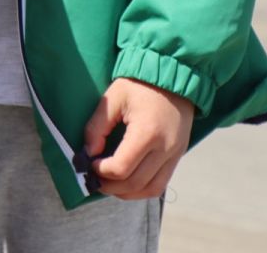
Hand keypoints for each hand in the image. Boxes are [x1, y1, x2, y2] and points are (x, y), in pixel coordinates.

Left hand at [84, 78, 194, 200]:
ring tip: (109, 183)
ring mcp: (175, 154)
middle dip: (109, 186)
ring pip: (150, 190)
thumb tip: (87, 154)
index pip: (121, 168)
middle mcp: (165, 148)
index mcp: (147, 132)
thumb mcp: (112, 98)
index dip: (100, 171)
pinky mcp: (178, 155)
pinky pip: (161, 184)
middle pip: (134, 184)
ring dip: (127, 192)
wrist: (174, 75)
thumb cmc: (139, 84)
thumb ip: (96, 127)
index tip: (90, 163)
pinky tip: (127, 180)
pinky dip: (142, 188)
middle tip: (93, 178)